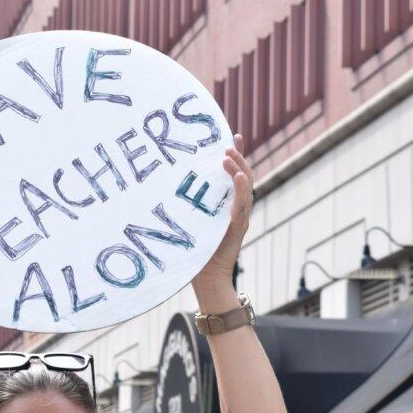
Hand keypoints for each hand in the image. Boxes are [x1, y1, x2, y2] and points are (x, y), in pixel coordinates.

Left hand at [192, 134, 252, 289]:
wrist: (205, 277)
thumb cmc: (194, 249)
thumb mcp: (190, 219)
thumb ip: (189, 202)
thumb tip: (166, 184)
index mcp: (226, 202)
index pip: (234, 173)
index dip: (236, 154)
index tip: (231, 135)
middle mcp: (236, 207)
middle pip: (243, 175)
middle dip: (238, 157)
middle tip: (227, 144)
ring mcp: (239, 216)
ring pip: (246, 187)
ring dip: (239, 169)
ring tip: (228, 156)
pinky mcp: (238, 227)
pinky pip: (242, 205)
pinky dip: (242, 190)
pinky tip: (238, 177)